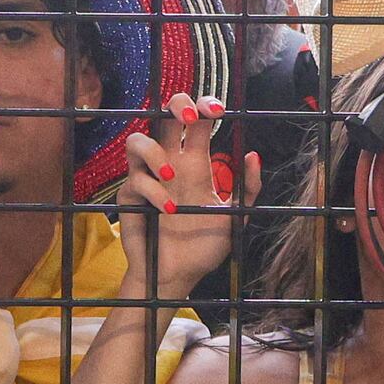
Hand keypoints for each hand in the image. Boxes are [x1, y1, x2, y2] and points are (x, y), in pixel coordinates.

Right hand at [112, 92, 238, 305]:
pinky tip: (169, 210)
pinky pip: (135, 181)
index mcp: (195, 164)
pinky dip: (153, 191)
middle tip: (190, 119)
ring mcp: (147, 179)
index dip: (204, 107)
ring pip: (136, 140)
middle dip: (176, 107)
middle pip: (164, 118)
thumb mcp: (234, 218)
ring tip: (171, 172)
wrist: (178, 276)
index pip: (197, 123)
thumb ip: (247, 189)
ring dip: (153, 149)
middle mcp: (170, 165)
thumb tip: (252, 154)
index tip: (217, 109)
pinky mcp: (130, 197)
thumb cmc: (203, 248)